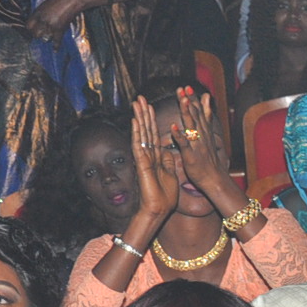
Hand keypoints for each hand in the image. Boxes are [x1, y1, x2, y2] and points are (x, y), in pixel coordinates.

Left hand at [25, 0, 89, 40]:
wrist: (71, 0)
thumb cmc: (58, 0)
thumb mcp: (44, 6)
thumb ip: (39, 14)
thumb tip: (37, 23)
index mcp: (37, 13)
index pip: (28, 26)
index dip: (30, 30)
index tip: (33, 31)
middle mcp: (42, 20)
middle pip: (35, 34)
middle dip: (38, 35)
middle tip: (42, 34)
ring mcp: (51, 25)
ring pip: (45, 39)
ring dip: (47, 39)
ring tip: (50, 38)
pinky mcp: (60, 29)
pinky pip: (56, 41)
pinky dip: (56, 46)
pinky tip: (55, 49)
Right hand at [127, 99, 180, 236]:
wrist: (159, 209)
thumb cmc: (165, 195)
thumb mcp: (170, 173)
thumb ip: (168, 160)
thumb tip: (168, 149)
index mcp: (156, 156)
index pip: (153, 133)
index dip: (151, 119)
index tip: (149, 105)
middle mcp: (148, 154)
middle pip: (146, 130)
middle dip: (143, 113)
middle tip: (140, 97)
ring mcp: (143, 158)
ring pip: (141, 134)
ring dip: (139, 118)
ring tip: (137, 103)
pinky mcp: (141, 164)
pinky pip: (139, 145)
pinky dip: (138, 133)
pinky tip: (135, 121)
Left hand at [172, 87, 238, 209]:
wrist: (216, 180)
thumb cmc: (210, 161)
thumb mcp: (210, 136)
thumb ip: (207, 117)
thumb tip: (207, 99)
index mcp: (204, 132)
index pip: (199, 112)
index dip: (193, 99)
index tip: (187, 87)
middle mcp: (202, 136)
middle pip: (195, 116)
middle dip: (189, 101)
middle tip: (183, 88)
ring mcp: (197, 146)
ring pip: (191, 127)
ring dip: (187, 113)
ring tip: (182, 100)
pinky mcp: (191, 156)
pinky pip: (185, 145)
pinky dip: (180, 136)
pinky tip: (174, 128)